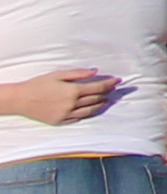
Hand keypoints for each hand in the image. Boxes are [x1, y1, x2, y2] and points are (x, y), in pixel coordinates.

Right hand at [0, 71, 118, 127]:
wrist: (21, 99)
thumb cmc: (39, 84)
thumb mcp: (58, 75)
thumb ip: (78, 73)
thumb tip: (96, 71)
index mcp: (73, 91)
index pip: (98, 88)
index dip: (110, 84)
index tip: (119, 81)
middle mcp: (72, 104)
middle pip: (96, 99)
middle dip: (107, 93)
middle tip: (114, 90)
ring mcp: (66, 114)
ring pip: (90, 110)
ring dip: (100, 105)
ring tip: (106, 101)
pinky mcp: (60, 121)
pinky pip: (78, 118)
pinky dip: (88, 113)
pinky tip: (92, 110)